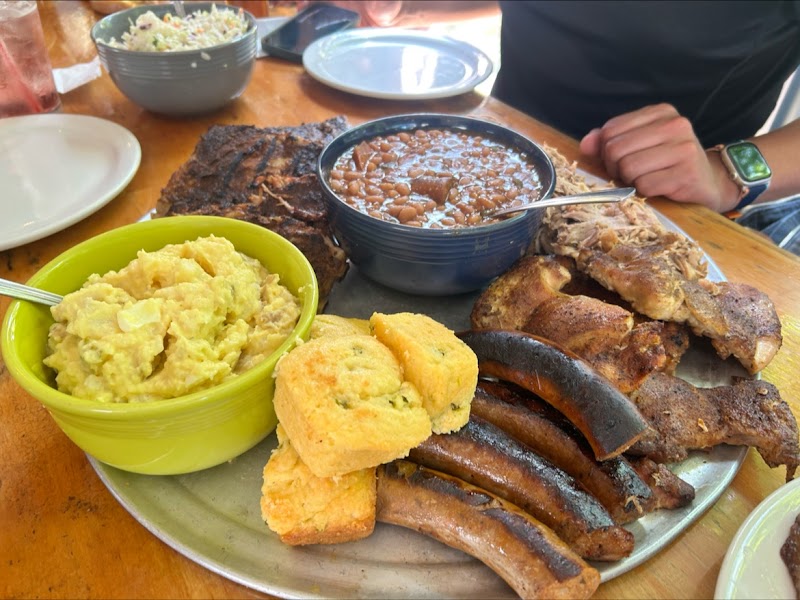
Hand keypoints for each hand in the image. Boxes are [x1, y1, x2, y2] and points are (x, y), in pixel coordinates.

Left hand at [579, 103, 740, 211]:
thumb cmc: (668, 163)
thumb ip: (609, 141)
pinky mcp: (686, 173)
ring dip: (630, 181)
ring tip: (645, 180)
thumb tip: (585, 144)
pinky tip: (658, 188)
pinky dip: (644, 192)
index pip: (611, 129)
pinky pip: (644, 185)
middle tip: (630, 174)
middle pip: (616, 149)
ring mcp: (683, 148)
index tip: (619, 160)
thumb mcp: (640, 145)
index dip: (606, 151)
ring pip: (628, 168)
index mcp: (660, 112)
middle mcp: (675, 125)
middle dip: (615, 168)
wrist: (709, 182)